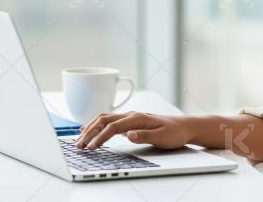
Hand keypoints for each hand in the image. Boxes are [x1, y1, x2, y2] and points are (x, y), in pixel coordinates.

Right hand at [75, 111, 190, 149]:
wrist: (184, 126)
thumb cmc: (174, 132)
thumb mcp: (162, 136)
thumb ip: (145, 136)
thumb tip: (128, 134)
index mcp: (137, 118)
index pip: (113, 127)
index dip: (100, 137)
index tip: (91, 147)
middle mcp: (131, 115)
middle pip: (104, 120)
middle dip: (89, 132)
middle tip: (78, 145)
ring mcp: (130, 118)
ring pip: (105, 119)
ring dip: (91, 128)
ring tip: (80, 139)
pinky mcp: (131, 122)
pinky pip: (109, 122)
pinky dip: (97, 126)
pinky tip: (91, 131)